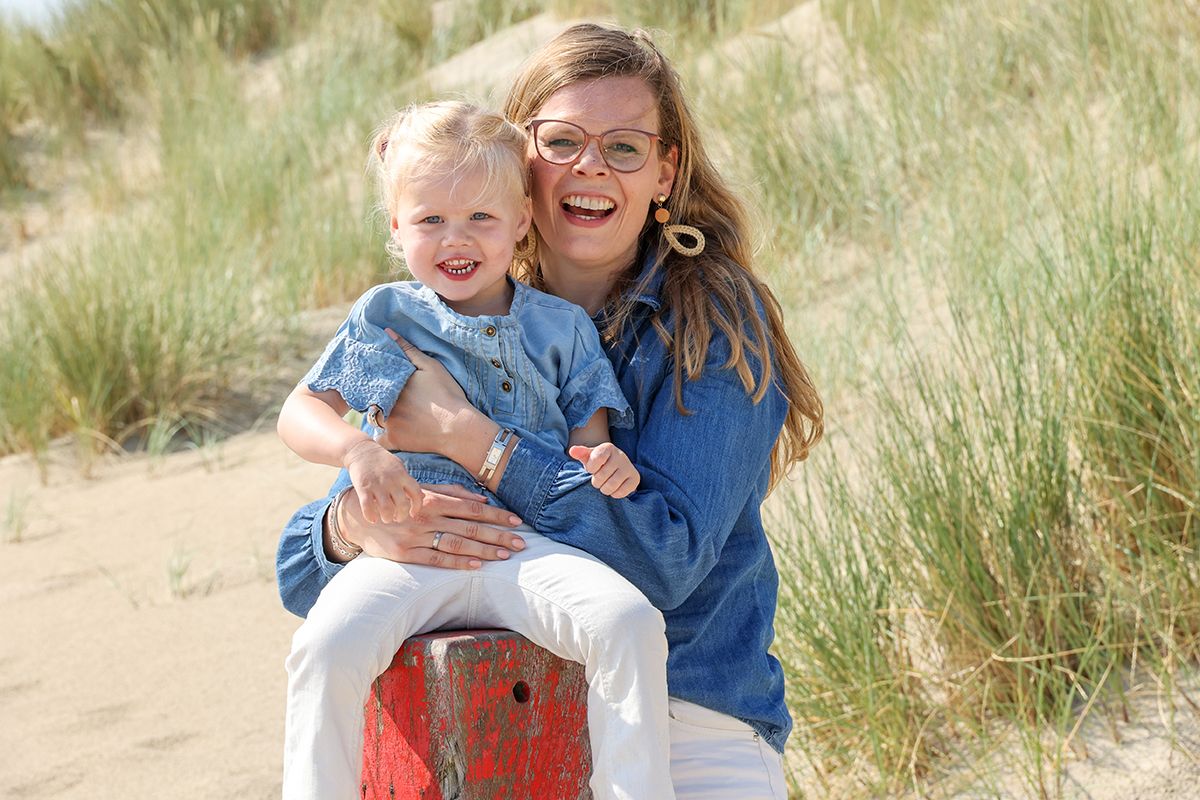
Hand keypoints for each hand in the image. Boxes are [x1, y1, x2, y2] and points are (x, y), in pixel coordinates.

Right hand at [337, 484, 526, 568]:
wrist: (357, 515)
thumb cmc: (396, 502)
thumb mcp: (422, 491)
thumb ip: (452, 493)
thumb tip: (482, 498)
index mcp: (433, 500)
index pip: (472, 508)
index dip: (496, 515)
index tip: (516, 521)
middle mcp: (428, 517)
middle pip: (470, 527)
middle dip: (498, 536)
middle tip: (521, 543)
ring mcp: (417, 536)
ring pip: (457, 543)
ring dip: (484, 550)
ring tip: (505, 555)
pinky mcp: (406, 553)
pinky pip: (436, 559)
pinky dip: (458, 563)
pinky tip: (477, 565)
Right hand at [342, 439, 422, 522]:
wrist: (361, 450)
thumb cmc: (382, 461)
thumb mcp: (399, 467)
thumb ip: (408, 482)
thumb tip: (421, 496)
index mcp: (402, 475)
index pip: (416, 494)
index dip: (417, 506)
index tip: (412, 513)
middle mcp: (392, 480)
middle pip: (402, 505)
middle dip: (401, 516)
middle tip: (397, 518)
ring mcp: (377, 485)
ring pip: (386, 509)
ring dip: (387, 518)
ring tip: (386, 518)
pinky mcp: (363, 488)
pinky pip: (368, 507)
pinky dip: (371, 516)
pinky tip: (372, 519)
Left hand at [374, 328, 473, 454]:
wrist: (458, 427)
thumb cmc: (447, 394)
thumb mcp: (430, 366)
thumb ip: (407, 349)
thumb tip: (387, 332)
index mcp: (392, 383)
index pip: (373, 379)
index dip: (374, 380)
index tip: (378, 381)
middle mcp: (385, 402)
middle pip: (371, 398)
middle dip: (374, 398)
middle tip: (383, 398)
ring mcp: (388, 423)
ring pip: (373, 419)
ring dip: (377, 416)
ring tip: (389, 413)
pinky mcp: (394, 441)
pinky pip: (379, 440)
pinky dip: (382, 438)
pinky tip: (391, 433)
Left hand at [569, 443, 639, 498]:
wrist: (617, 467)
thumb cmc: (600, 463)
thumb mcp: (589, 457)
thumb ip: (580, 453)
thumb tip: (572, 451)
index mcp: (608, 448)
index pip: (596, 459)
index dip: (591, 468)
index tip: (592, 469)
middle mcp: (620, 456)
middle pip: (602, 476)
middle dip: (596, 481)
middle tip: (598, 479)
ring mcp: (629, 467)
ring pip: (611, 486)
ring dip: (604, 489)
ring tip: (605, 484)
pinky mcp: (635, 479)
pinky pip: (621, 492)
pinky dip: (614, 494)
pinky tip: (614, 488)